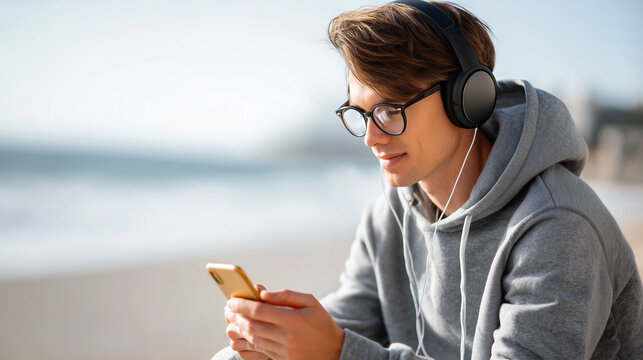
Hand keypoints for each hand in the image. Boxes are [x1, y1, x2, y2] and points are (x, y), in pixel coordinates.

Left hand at [225, 287, 344, 359]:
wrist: (334, 351)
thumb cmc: (321, 322)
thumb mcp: (310, 302)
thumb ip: (286, 295)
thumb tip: (262, 293)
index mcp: (293, 319)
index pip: (260, 310)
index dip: (242, 305)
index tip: (232, 299)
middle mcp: (286, 337)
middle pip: (252, 326)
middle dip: (236, 316)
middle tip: (227, 309)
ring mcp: (283, 351)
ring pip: (253, 339)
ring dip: (239, 329)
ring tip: (231, 320)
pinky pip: (258, 351)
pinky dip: (246, 342)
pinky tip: (241, 335)